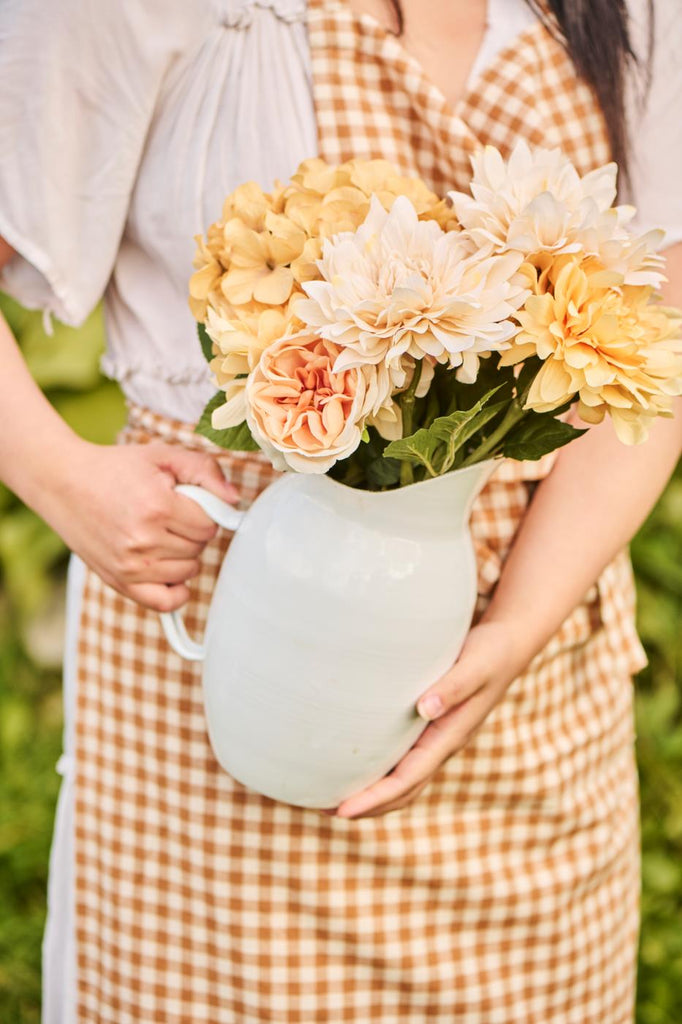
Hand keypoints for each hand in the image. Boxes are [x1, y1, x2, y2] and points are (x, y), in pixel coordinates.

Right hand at [37, 438, 238, 610]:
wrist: (63, 483)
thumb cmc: (115, 468)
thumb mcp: (163, 456)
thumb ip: (205, 471)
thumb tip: (234, 501)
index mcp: (157, 507)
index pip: (209, 524)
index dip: (204, 511)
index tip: (187, 502)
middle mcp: (143, 540)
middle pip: (199, 548)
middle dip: (192, 530)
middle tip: (169, 514)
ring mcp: (130, 566)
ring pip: (187, 572)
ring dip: (183, 555)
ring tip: (161, 533)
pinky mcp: (119, 582)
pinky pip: (165, 602)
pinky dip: (175, 590)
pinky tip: (170, 571)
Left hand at [335, 619, 527, 818]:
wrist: (508, 648)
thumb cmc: (490, 653)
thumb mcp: (475, 666)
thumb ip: (453, 686)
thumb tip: (425, 708)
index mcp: (450, 737)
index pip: (407, 779)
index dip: (375, 797)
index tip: (343, 811)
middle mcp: (442, 745)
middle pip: (402, 791)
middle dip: (366, 806)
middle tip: (322, 811)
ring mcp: (437, 740)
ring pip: (403, 780)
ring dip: (371, 795)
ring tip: (332, 798)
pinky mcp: (432, 729)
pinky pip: (404, 761)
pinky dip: (381, 773)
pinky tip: (358, 766)